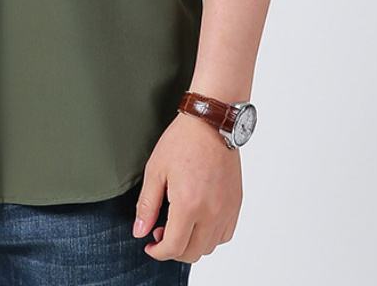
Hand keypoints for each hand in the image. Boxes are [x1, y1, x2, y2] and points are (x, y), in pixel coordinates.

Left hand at [133, 112, 242, 262]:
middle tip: (160, 232)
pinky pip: (225, 234)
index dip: (158, 252)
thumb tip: (140, 231)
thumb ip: (147, 204)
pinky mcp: (236, 203)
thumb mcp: (155, 170)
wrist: (211, 123)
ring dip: (192, 244)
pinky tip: (198, 220)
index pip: (174, 247)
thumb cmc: (182, 141)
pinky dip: (210, 236)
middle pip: (193, 252)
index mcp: (188, 204)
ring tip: (179, 225)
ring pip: (210, 246)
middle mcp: (211, 212)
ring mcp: (227, 209)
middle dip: (173, 250)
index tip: (149, 246)